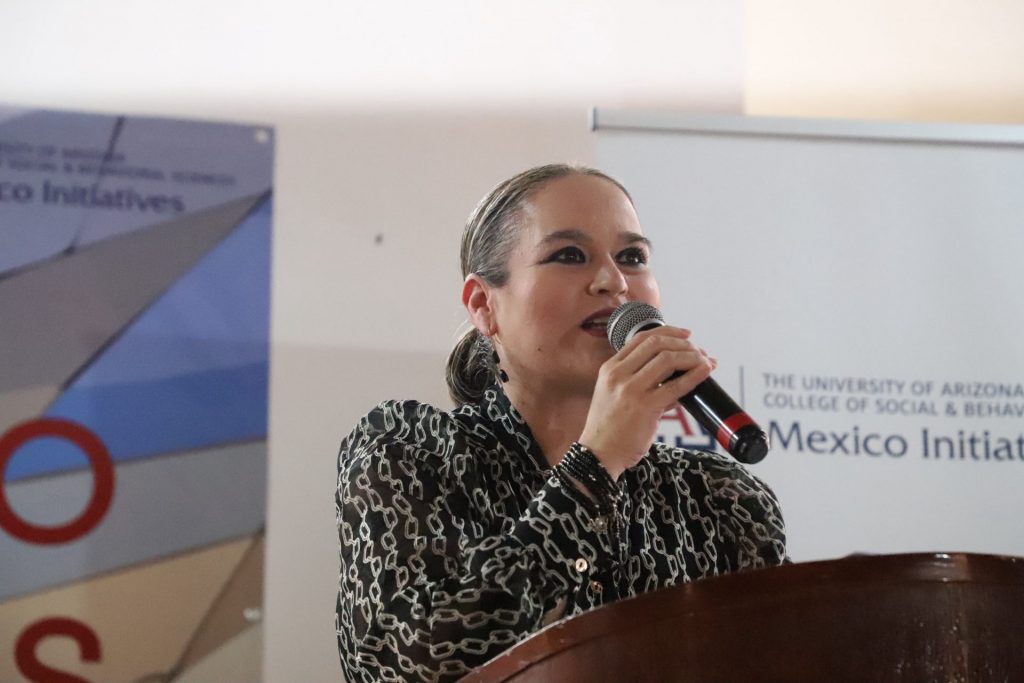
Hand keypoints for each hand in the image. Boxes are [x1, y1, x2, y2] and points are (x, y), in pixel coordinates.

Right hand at [578, 326, 715, 479]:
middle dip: (683, 344)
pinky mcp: (645, 407)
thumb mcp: (615, 396)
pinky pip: (676, 386)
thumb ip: (638, 381)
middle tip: (699, 351)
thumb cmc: (609, 429)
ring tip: (705, 362)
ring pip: (668, 359)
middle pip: (657, 344)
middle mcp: (618, 375)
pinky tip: (706, 372)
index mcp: (610, 369)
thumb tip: (675, 375)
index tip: (685, 335)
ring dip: (692, 357)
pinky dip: (695, 375)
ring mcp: (631, 390)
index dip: (668, 332)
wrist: (598, 454)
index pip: (641, 338)